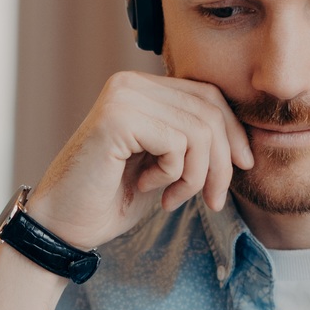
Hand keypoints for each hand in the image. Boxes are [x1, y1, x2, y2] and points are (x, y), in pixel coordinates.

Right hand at [24, 71, 253, 249]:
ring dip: (195, 175)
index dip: (233, 132)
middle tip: (212, 200)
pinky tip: (146, 188)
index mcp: (141, 88)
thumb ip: (193, 143)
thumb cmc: (110, 200)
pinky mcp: (117, 117)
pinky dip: (173, 175)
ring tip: (171, 198)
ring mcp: (122, 96)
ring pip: (199, 129)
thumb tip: (245, 143)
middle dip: (222, 161)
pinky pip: (178, 143)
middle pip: (209, 109)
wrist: (64, 226)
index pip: (208, 95)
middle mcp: (130, 83)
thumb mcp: (164, 166)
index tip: (242, 168)